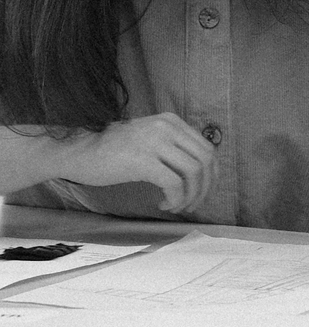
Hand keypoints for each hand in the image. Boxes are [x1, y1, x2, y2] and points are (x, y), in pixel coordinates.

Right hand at [64, 114, 215, 212]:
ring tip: (177, 206)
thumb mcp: (148, 138)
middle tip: (193, 204)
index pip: (207, 148)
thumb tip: (199, 172)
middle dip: (205, 187)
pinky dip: (175, 199)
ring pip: (193, 173)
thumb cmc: (111, 150)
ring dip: (190, 196)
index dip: (211, 174)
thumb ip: (171, 146)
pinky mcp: (143, 161)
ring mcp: (155, 142)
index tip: (203, 191)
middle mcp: (167, 127)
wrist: (78, 151)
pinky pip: (174, 184)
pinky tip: (164, 205)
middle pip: (205, 160)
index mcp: (172, 121)